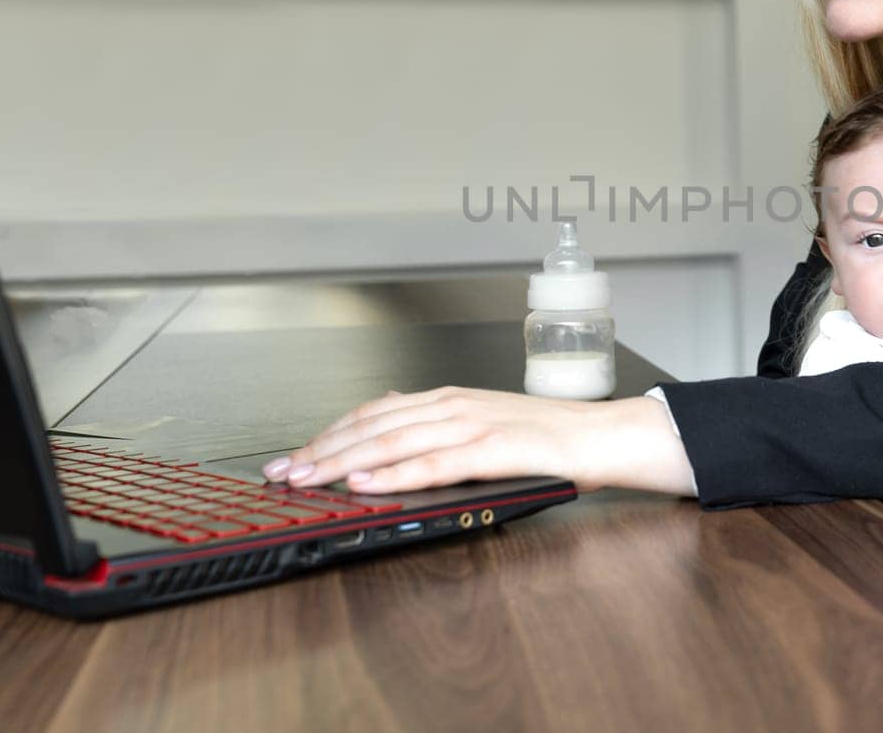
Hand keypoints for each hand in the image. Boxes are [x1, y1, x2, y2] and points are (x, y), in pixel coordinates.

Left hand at [262, 387, 696, 496]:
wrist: (601, 435)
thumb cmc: (547, 437)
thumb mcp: (483, 420)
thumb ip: (437, 424)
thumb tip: (388, 421)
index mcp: (448, 398)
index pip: (372, 413)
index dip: (327, 434)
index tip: (292, 456)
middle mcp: (453, 405)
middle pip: (371, 426)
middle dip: (319, 451)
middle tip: (281, 473)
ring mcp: (472, 425)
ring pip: (392, 442)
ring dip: (342, 463)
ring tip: (306, 480)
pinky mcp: (492, 450)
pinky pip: (433, 464)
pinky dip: (393, 475)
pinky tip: (365, 484)